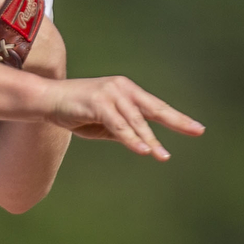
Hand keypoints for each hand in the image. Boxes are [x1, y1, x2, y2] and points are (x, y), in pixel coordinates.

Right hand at [45, 75, 204, 160]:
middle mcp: (120, 87)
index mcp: (125, 90)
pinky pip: (118, 124)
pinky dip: (130, 138)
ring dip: (150, 139)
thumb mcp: (104, 122)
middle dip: (176, 121)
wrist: (46, 100)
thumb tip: (144, 143)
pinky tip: (142, 149)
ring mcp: (109, 93)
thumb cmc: (75, 112)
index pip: (155, 106)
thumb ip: (124, 128)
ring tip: (163, 156)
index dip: (176, 118)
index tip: (197, 128)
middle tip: (197, 130)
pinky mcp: (97, 102)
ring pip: (136, 120)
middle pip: (153, 108)